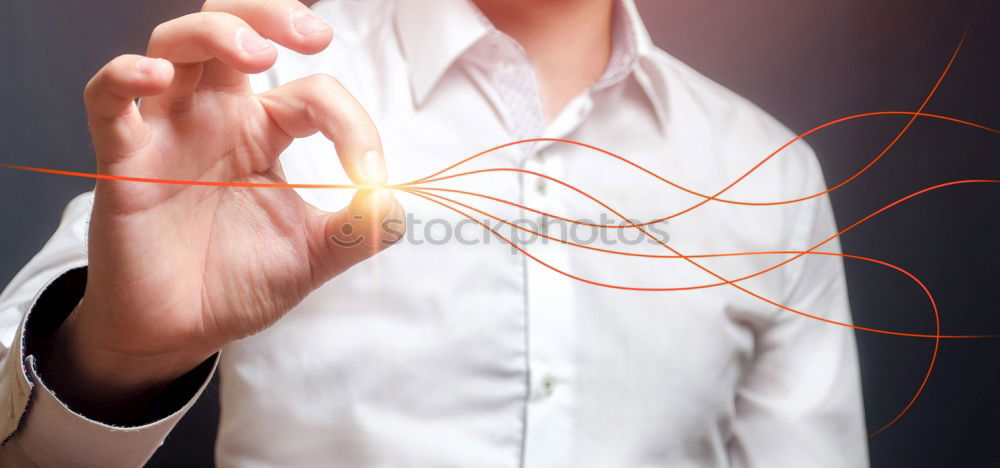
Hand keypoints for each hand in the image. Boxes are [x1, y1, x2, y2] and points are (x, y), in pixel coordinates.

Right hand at [42, 0, 402, 419]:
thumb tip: (398, 203)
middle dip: (272, 16)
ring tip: (257, 54)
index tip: (371, 176)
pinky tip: (156, 77)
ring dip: (216, 34)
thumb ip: (356, 229)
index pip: (313, 94)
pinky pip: (108, 101)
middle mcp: (217, 118)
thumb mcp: (312, 257)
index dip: (350, 124)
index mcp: (265, 132)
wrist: (178, 334)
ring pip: (177, 46)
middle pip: (235, 30)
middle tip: (315, 34)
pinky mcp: (124, 161)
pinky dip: (124, 77)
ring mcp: (168, 133)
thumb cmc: (237, 285)